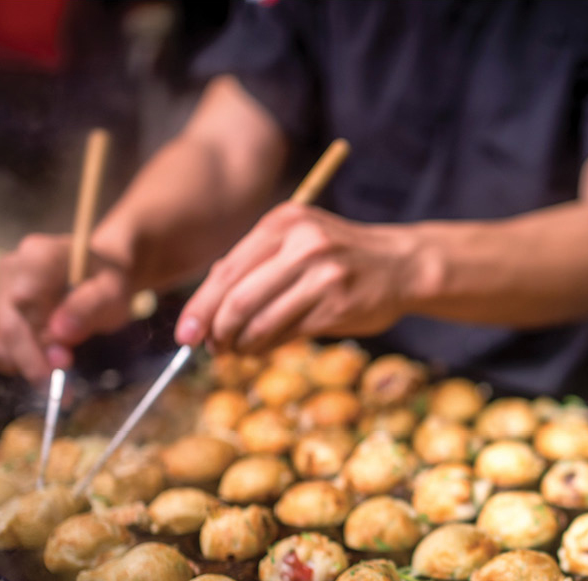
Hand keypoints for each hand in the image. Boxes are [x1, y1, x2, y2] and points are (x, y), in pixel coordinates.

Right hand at [0, 233, 134, 382]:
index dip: (31, 349)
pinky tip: (14, 367)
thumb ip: (88, 310)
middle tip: (59, 382)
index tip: (57, 375)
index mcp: (39, 258)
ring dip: (5, 362)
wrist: (104, 268)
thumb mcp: (114, 292)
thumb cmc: (111, 280)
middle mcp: (10, 269)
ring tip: (42, 369)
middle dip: (26, 362)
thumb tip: (59, 336)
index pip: (18, 307)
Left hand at [176, 202, 420, 352]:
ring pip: (261, 321)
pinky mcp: (338, 306)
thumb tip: (207, 305)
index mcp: (284, 222)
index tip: (185, 333)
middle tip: (210, 348)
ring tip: (235, 351)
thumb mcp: (298, 239)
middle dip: (216, 331)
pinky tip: (262, 348)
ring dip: (241, 344)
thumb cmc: (340, 255)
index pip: (227, 271)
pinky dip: (267, 347)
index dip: (200, 307)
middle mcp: (303, 245)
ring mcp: (323, 276)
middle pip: (238, 299)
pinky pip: (288, 334)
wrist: (401, 264)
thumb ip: (256, 262)